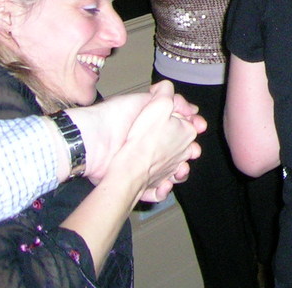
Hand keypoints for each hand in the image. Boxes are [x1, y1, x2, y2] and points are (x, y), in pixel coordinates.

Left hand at [66, 83, 205, 192]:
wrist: (93, 142)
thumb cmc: (117, 117)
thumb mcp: (145, 100)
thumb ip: (168, 99)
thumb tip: (191, 108)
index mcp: (153, 127)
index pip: (180, 128)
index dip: (192, 127)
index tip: (198, 127)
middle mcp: (150, 147)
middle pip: (179, 152)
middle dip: (189, 153)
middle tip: (191, 153)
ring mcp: (143, 166)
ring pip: (170, 173)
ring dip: (179, 173)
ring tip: (179, 171)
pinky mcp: (134, 183)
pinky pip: (155, 191)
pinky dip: (162, 191)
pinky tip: (163, 185)